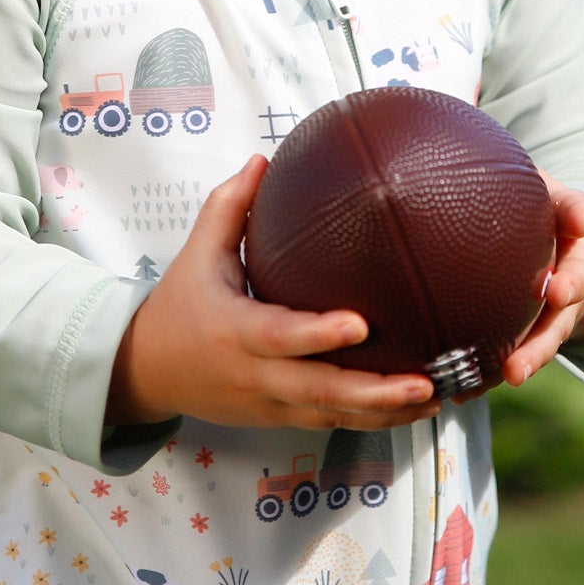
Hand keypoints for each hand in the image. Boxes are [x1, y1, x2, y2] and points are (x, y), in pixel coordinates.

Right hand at [108, 156, 440, 432]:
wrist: (146, 373)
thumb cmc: (179, 305)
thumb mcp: (197, 255)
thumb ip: (229, 207)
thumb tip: (263, 160)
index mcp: (234, 331)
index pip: (280, 336)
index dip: (318, 335)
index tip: (360, 323)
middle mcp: (255, 375)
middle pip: (319, 391)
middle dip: (374, 391)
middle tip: (425, 380)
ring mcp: (270, 403)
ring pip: (333, 415)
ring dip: (386, 412)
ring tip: (436, 397)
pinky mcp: (280, 419)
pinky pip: (333, 424)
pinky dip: (375, 421)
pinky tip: (418, 408)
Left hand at [500, 180, 583, 388]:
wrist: (545, 222)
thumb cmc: (539, 198)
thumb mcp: (550, 188)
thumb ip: (560, 199)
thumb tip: (578, 215)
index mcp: (576, 252)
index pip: (579, 267)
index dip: (571, 282)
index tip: (558, 292)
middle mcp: (564, 289)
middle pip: (556, 324)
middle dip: (539, 348)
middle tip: (518, 368)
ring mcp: (544, 314)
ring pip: (533, 346)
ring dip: (514, 368)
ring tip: (489, 389)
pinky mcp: (520, 328)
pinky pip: (504, 354)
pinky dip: (486, 375)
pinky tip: (460, 390)